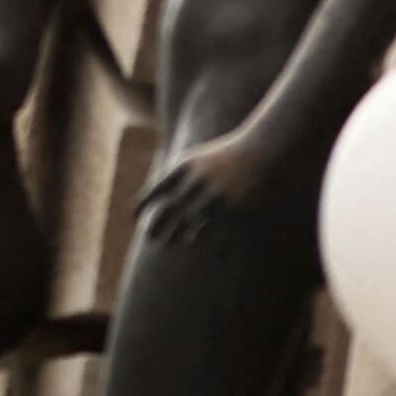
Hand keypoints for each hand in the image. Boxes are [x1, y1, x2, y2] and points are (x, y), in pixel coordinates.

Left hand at [135, 123, 278, 246]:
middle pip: (168, 217)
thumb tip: (151, 203)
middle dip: (156, 230)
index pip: (154, 193)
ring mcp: (215, 203)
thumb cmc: (223, 157)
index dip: (142, 208)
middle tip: (150, 239)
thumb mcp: (192, 160)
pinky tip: (201, 243)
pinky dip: (205, 240)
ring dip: (180, 237)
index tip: (133, 218)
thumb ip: (171, 177)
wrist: (262, 153)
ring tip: (176, 240)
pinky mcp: (233, 216)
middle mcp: (196, 186)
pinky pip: (213, 237)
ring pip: (189, 231)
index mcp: (183, 169)